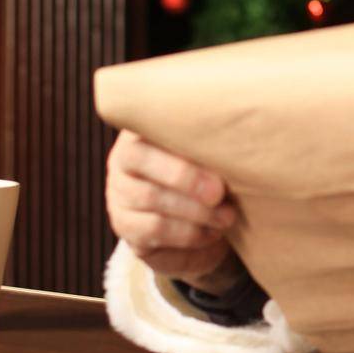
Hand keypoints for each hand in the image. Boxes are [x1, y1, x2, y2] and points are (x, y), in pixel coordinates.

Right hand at [106, 129, 240, 293]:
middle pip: (140, 158)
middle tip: (219, 192)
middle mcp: (123, 159)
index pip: (144, 120)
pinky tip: (212, 232)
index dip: (176, 132)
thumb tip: (234, 139)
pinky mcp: (125, 227)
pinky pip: (153, 228)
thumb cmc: (213, 179)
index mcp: (144, 130)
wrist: (206, 229)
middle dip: (186, 176)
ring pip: (149, 196)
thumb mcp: (214, 157)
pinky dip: (188, 232)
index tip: (215, 146)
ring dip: (194, 209)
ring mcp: (119, 194)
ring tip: (226, 216)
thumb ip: (213, 144)